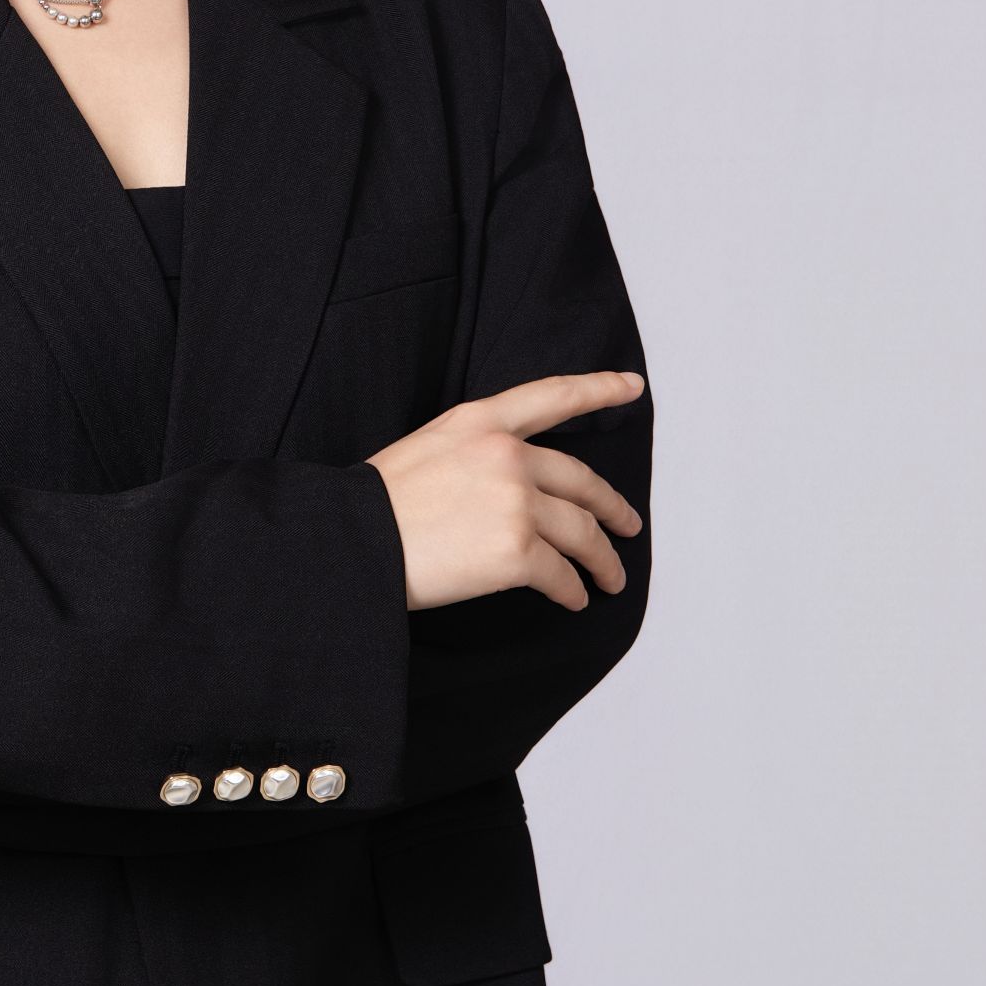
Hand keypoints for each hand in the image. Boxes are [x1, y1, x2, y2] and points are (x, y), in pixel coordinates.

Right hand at [369, 372, 644, 611]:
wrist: (352, 541)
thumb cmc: (374, 505)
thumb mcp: (426, 449)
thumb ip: (477, 455)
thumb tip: (512, 489)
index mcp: (480, 422)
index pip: (553, 397)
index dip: (599, 389)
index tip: (632, 386)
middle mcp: (507, 454)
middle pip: (582, 481)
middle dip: (613, 508)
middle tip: (628, 525)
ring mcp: (517, 502)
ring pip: (582, 533)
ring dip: (602, 561)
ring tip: (609, 579)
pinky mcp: (518, 551)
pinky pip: (561, 575)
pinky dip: (572, 591)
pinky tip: (574, 599)